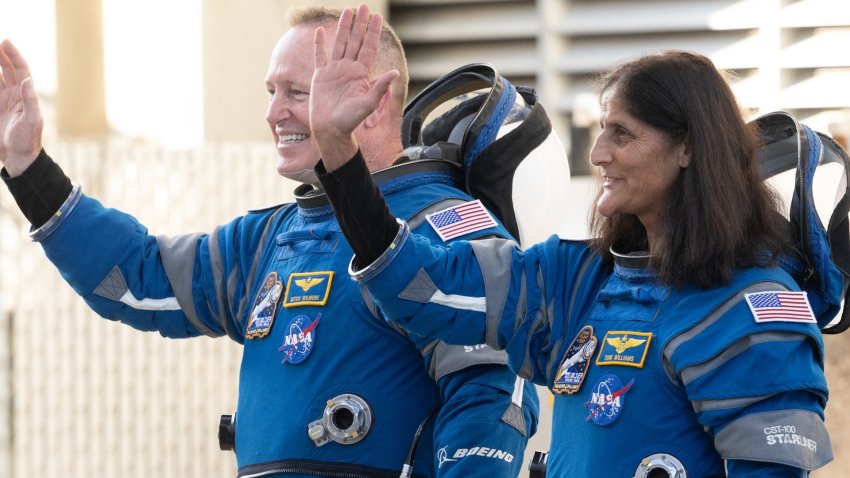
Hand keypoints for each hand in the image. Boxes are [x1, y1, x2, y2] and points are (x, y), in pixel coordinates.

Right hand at [0, 39, 42, 176]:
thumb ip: (30, 99)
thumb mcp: (31, 119)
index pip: (21, 69)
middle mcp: (15, 94)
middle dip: (1, 55)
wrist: (18, 156)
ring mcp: (3, 101)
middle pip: (7, 69)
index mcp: (25, 94)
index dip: (14, 55)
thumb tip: (28, 80)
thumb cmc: (27, 139)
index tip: (6, 41)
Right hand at [309, 4, 398, 169]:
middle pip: (355, 41)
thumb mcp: (367, 104)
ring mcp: (334, 71)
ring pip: (339, 44)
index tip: (378, 17)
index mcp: (361, 74)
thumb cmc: (350, 121)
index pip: (368, 47)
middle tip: (364, 6)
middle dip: (360, 24)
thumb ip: (380, 87)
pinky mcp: (320, 76)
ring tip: (347, 11)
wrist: (330, 130)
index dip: (373, 32)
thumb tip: (395, 73)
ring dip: (343, 28)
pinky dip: (319, 44)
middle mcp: (348, 69)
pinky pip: (319, 56)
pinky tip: (320, 32)